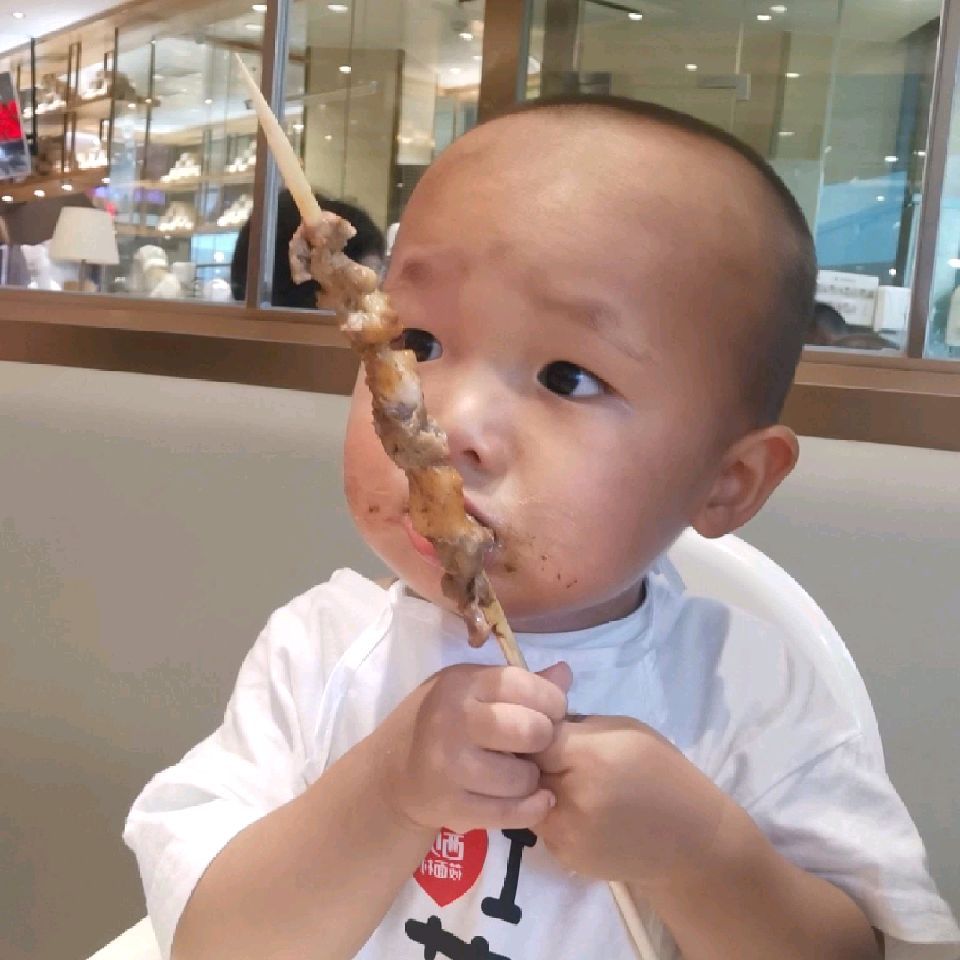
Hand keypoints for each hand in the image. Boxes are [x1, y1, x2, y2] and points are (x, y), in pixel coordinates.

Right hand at [378, 662, 571, 834]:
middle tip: (534, 744)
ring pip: (524, 777)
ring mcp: (449, 767)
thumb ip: (519, 683)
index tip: (550, 712)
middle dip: (544, 739)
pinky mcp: (451, 808)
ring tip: (519, 771)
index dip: (551, 701)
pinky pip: (511, 813)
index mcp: (461, 684)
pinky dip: (530, 808)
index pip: (523, 685)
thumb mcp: (472, 690)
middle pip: (531, 730)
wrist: (393, 775)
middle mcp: (453, 721)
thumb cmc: (441, 722)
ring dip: (531, 777)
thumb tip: (565, 673)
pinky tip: (531, 799)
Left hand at [534, 715, 728, 889]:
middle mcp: (569, 799)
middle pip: (521, 768)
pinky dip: (548, 810)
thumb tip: (536, 701)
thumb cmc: (661, 772)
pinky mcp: (564, 857)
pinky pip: (540, 823)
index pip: (530, 735)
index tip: (533, 723)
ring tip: (562, 777)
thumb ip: (575, 720)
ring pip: (524, 798)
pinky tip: (574, 806)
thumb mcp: (623, 730)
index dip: (529, 728)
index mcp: (588, 758)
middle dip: (525, 756)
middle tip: (543, 749)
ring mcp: (565, 834)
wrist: (690, 841)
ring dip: (534, 785)